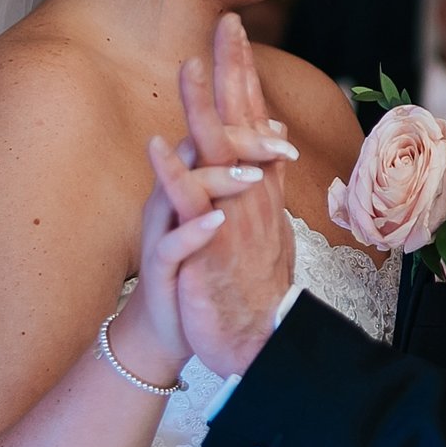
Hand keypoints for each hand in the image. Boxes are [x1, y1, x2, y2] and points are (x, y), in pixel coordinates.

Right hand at [116, 138, 271, 388]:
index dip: (249, 133)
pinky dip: (193, 230)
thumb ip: (250, 167)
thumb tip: (277, 126)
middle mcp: (171, 197)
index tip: (287, 141)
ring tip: (251, 178)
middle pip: (194, 150)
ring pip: (178, 189)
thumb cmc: (205, 259)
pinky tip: (216, 221)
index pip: (215, 138)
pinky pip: (170, 242)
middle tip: (277, 148)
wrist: (173, 320)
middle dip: (232, 140)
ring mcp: (161, 229)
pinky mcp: (158, 264)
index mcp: (190, 181)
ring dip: (216, 180)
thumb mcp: (233, 205)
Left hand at [164, 16, 295, 378]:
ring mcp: (233, 213)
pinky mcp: (211, 243)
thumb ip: (259, 176)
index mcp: (258, 182)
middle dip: (234, 69)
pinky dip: (174, 172)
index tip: (232, 28)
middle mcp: (251, 190)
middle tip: (226, 21)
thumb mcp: (258, 218)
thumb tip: (273, 138)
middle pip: (243, 118)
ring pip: (218, 151)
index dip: (242, 70)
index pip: (252, 114)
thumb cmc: (249, 279)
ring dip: (202, 107)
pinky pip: (192, 202)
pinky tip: (157, 145)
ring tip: (187, 65)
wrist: (256, 335)